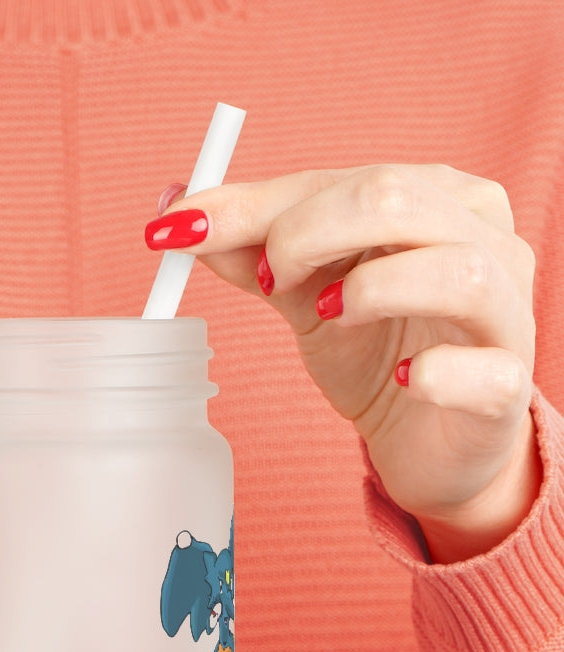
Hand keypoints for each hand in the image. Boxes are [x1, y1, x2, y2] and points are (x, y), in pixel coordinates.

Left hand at [147, 165, 539, 561]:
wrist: (426, 439)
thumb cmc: (374, 351)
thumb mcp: (304, 295)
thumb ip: (252, 252)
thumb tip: (177, 212)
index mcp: (433, 199)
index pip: (340, 180)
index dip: (255, 205)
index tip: (179, 229)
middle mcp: (483, 239)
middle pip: (396, 199)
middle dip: (305, 233)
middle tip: (267, 281)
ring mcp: (506, 312)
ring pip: (456, 270)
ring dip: (370, 290)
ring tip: (326, 317)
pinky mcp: (507, 386)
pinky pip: (484, 370)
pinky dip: (436, 373)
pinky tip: (403, 380)